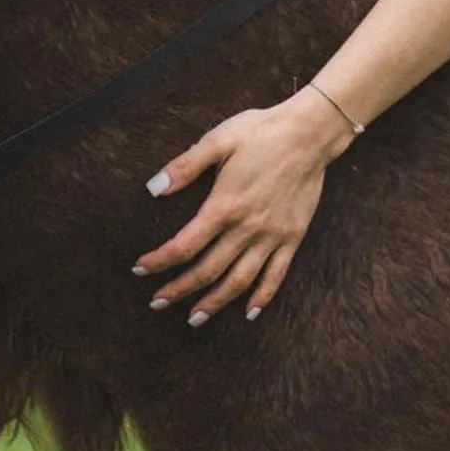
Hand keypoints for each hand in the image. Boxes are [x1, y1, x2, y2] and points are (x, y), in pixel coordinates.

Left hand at [134, 88, 352, 324]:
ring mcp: (272, 236)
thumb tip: (152, 188)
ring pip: (239, 281)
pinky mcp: (292, 238)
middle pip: (207, 271)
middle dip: (179, 290)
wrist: (309, 133)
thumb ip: (184, 166)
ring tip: (194, 318)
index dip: (159, 262)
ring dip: (214, 303)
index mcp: (224, 206)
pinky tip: (248, 312)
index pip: (184, 246)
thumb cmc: (260, 132)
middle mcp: (247, 228)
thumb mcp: (218, 141)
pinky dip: (261, 298)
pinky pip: (276, 276)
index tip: (140, 269)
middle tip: (157, 302)